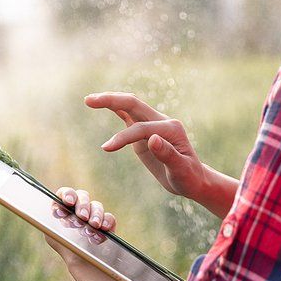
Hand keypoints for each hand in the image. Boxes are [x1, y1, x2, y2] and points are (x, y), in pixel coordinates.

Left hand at [44, 186, 116, 263]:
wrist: (82, 265)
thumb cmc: (66, 248)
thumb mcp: (53, 236)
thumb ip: (49, 223)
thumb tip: (53, 211)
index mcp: (65, 208)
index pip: (65, 193)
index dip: (67, 194)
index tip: (68, 202)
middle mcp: (80, 209)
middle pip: (82, 195)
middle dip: (82, 205)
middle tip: (82, 217)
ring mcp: (94, 215)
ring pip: (96, 205)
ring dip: (95, 214)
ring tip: (93, 225)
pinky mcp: (106, 224)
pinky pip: (109, 218)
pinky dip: (106, 221)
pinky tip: (102, 228)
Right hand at [84, 92, 206, 200]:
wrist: (192, 179)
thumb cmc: (188, 177)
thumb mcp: (180, 170)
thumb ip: (168, 154)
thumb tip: (152, 138)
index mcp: (170, 129)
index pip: (141, 128)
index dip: (123, 137)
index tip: (106, 148)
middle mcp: (161, 121)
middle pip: (134, 104)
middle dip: (112, 100)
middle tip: (89, 100)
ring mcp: (152, 124)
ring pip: (129, 106)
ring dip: (110, 100)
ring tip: (89, 100)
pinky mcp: (144, 130)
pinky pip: (127, 115)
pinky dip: (114, 108)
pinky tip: (100, 104)